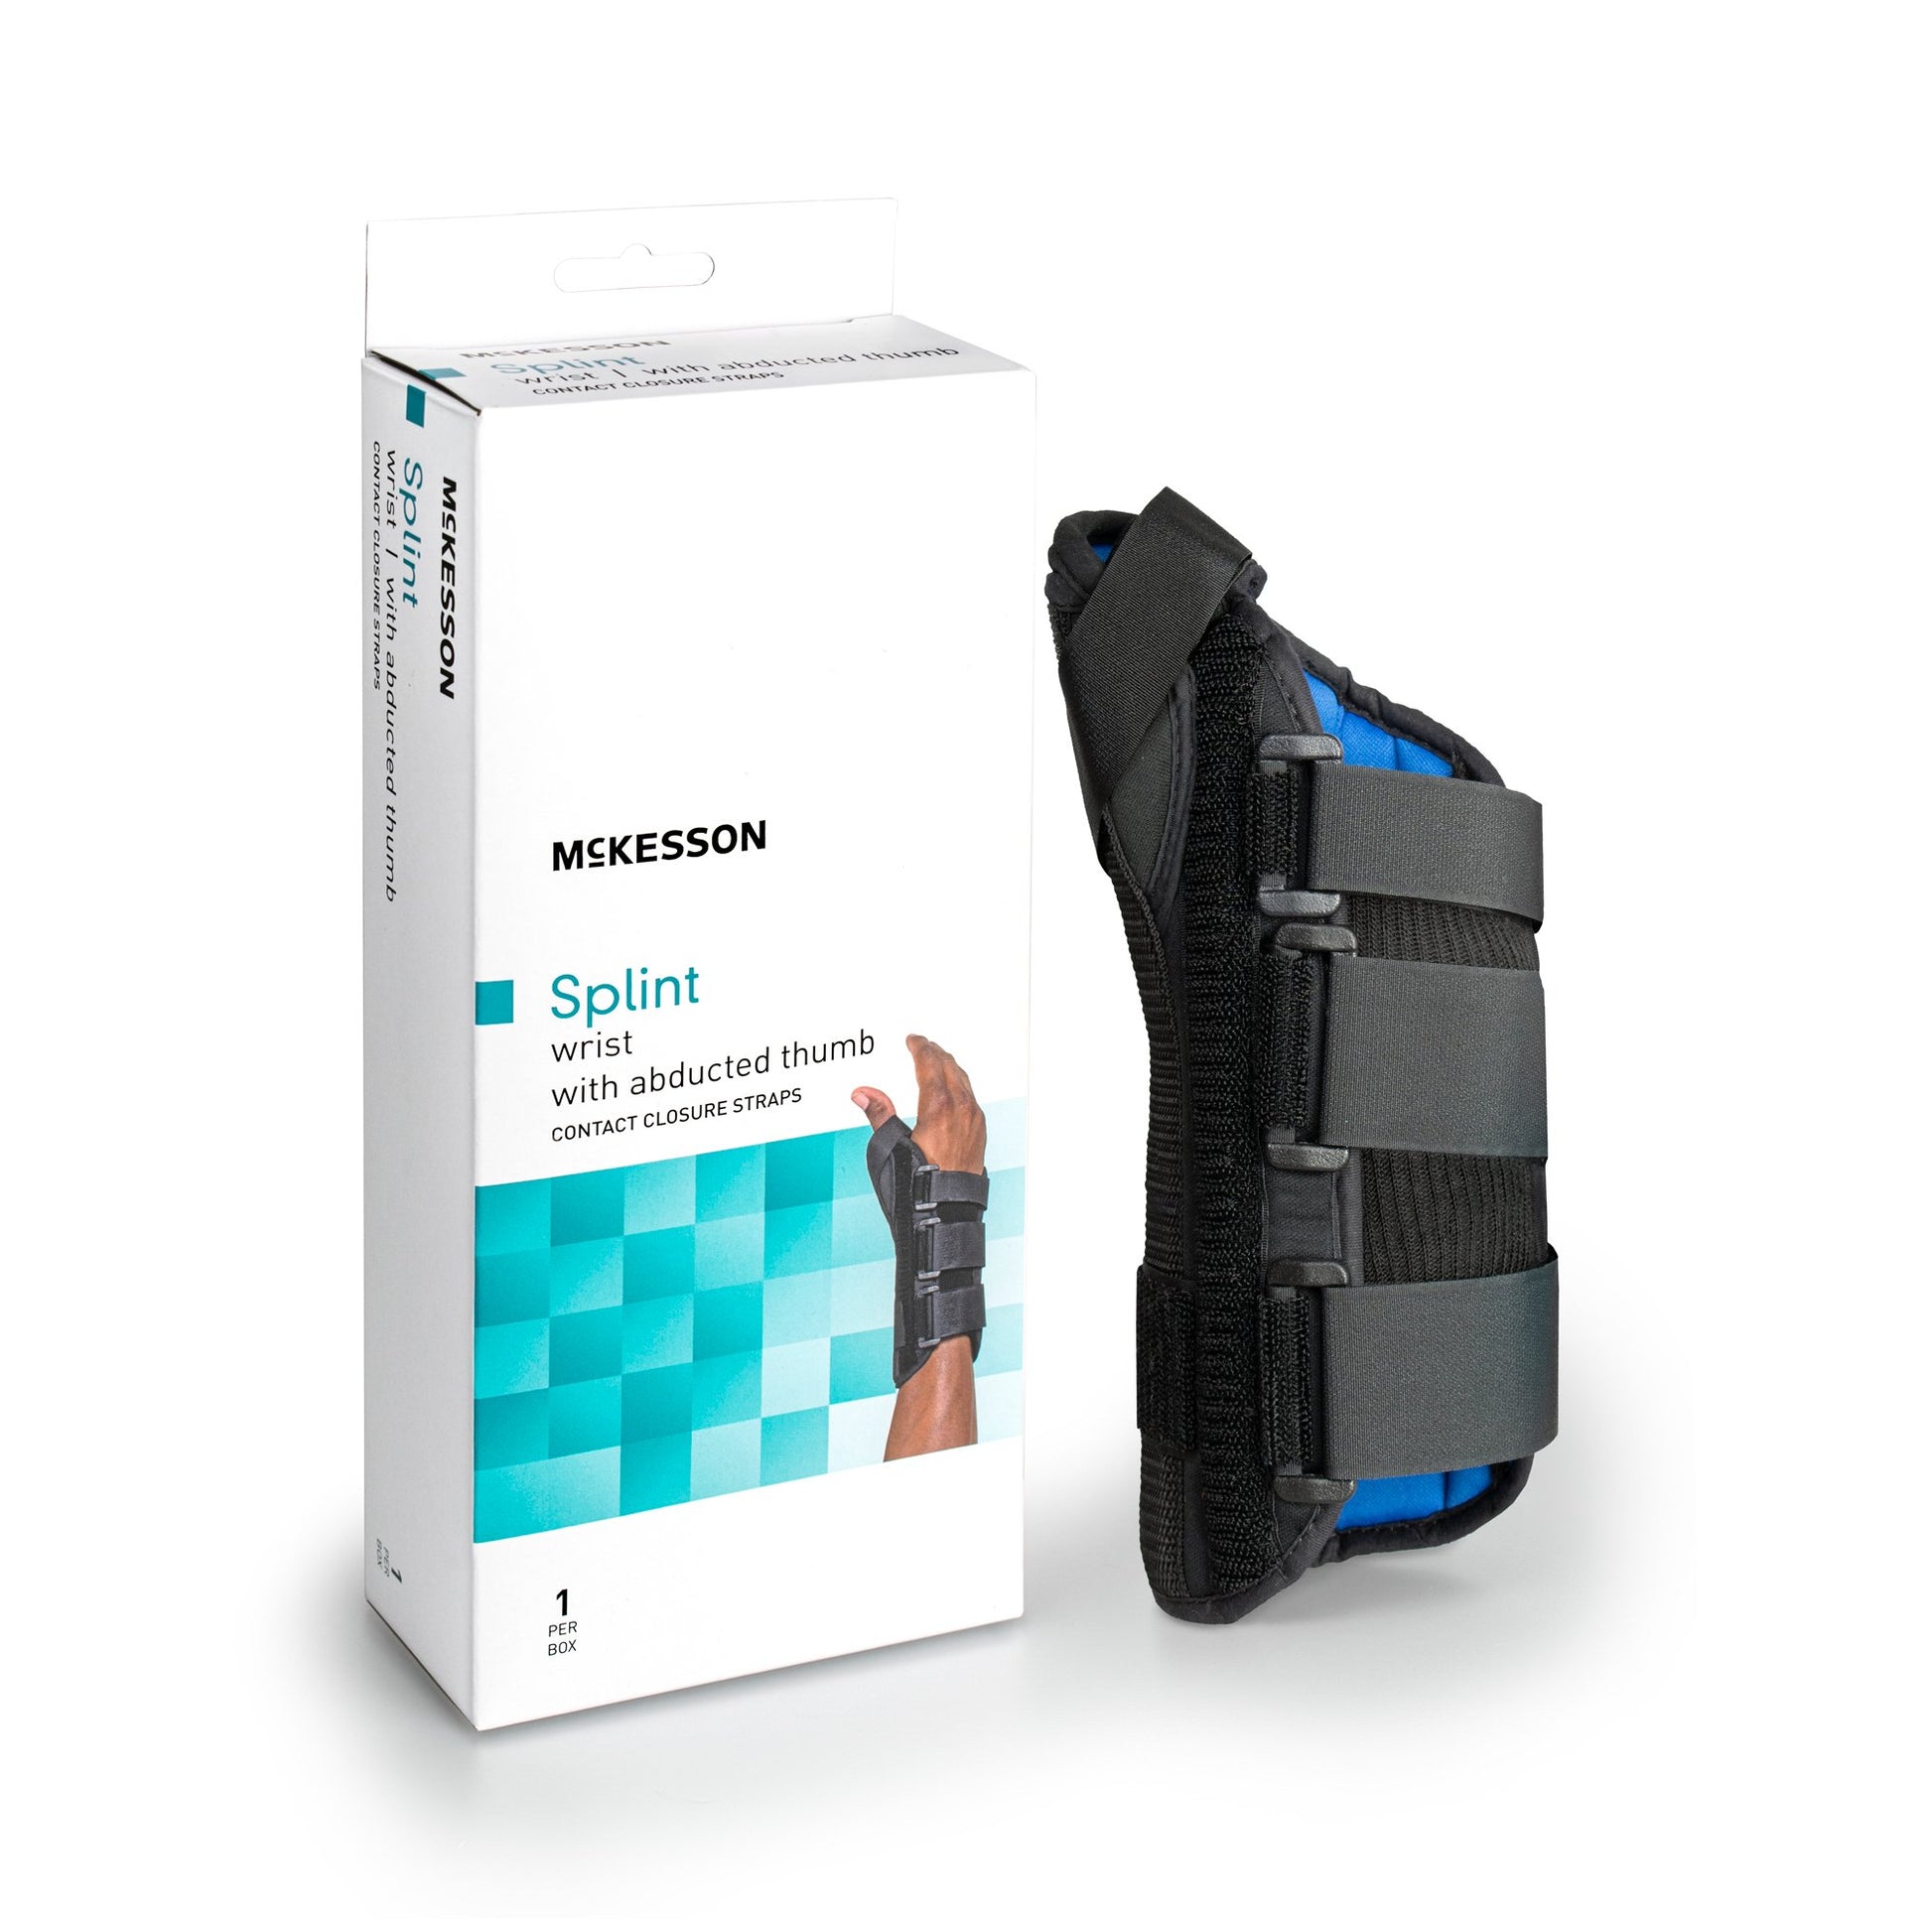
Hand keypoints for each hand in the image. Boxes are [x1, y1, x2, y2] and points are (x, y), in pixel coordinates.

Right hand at [851, 1033, 987, 1174]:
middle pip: (949, 1067)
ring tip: (936, 1061)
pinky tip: (952, 1089)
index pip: (930, 1064)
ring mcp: (974, 1121)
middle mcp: (961, 1109)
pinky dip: (959, 1084)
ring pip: (963, 1081)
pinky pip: (970, 1097)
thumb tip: (862, 1093)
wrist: (946, 1213)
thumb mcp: (889, 1148)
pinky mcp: (979, 1133)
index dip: (920, 1048)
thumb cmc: (917, 1186)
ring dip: (948, 1067)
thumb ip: (879, 1114)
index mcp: (939, 1107)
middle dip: (934, 1053)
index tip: (912, 1039)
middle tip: (922, 1045)